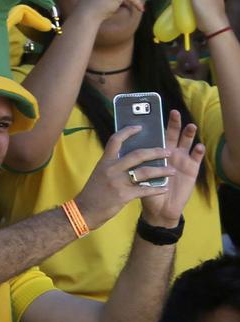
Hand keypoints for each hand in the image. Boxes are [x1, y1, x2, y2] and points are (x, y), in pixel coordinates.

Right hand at [74, 126, 175, 228]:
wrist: (84, 210)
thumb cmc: (93, 192)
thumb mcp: (99, 173)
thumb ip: (113, 166)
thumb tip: (131, 159)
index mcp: (105, 162)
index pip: (115, 140)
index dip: (128, 131)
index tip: (139, 127)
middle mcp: (111, 169)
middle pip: (137, 155)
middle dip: (156, 152)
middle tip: (168, 151)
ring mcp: (118, 182)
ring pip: (145, 172)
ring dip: (161, 171)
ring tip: (172, 171)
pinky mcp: (123, 195)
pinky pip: (145, 190)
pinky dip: (156, 189)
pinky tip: (164, 188)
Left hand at [139, 110, 205, 227]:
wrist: (158, 209)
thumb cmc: (145, 189)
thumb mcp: (135, 173)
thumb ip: (133, 160)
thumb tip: (123, 144)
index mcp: (154, 151)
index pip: (155, 133)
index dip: (156, 123)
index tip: (153, 112)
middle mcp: (168, 152)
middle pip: (172, 134)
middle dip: (173, 123)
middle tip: (173, 113)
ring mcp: (181, 159)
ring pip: (186, 142)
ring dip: (189, 134)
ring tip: (191, 126)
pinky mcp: (192, 169)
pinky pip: (196, 158)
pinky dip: (198, 151)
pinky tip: (199, 146)